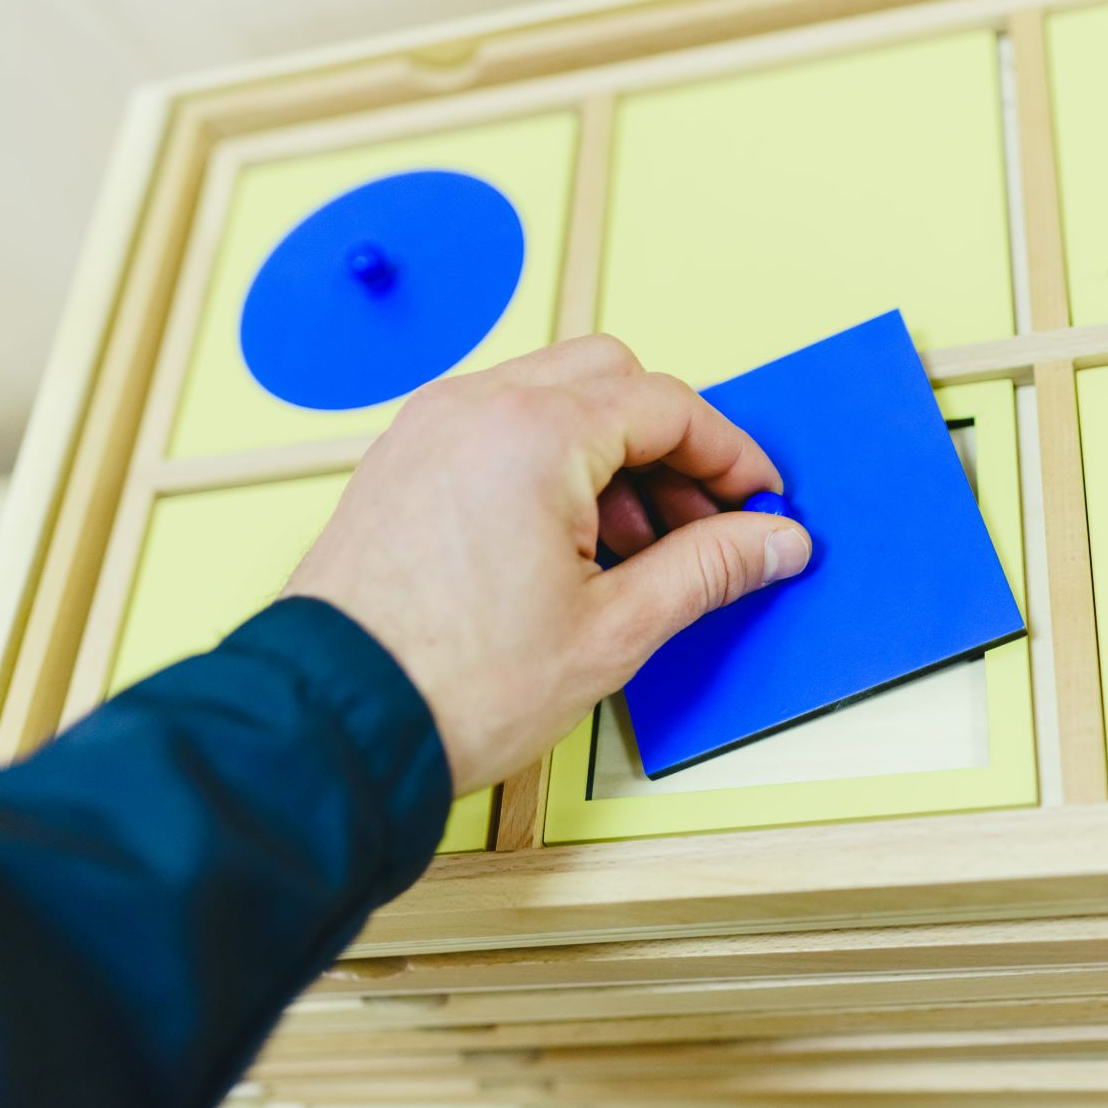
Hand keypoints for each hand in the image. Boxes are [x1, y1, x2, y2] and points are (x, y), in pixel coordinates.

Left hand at [283, 335, 812, 794]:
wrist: (332, 729)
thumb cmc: (453, 685)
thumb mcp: (614, 630)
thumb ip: (708, 568)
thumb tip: (775, 540)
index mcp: (535, 433)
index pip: (668, 405)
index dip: (731, 454)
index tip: (760, 501)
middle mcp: (475, 407)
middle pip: (611, 378)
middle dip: (671, 444)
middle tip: (702, 524)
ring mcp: (429, 429)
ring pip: (552, 397)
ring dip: (611, 455)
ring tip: (633, 553)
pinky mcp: (401, 461)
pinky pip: (498, 426)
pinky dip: (550, 462)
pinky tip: (567, 547)